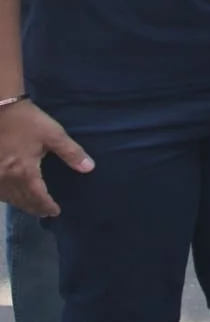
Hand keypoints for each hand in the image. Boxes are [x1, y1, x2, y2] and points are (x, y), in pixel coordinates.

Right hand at [0, 101, 92, 216]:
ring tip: (31, 206)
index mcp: (25, 172)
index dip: (46, 206)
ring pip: (7, 197)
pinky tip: (12, 195)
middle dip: (34, 208)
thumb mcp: (53, 135)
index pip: (37, 197)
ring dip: (20, 204)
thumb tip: (89, 168)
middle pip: (21, 200)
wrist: (0, 108)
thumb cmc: (28, 122)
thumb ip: (71, 153)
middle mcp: (7, 178)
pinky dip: (7, 196)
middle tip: (45, 213)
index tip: (55, 212)